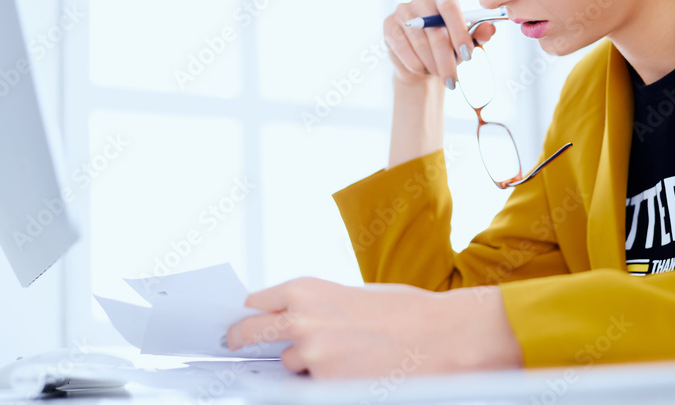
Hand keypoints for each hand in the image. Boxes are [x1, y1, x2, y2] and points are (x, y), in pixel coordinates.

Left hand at [225, 277, 522, 378]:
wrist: (439, 335)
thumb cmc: (404, 311)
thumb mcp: (351, 296)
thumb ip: (315, 308)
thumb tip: (289, 325)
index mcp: (306, 289)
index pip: (255, 302)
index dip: (250, 313)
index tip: (242, 321)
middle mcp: (300, 319)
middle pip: (248, 332)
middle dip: (240, 339)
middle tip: (236, 344)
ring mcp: (310, 355)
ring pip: (288, 363)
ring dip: (304, 362)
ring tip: (345, 353)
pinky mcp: (324, 384)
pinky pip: (313, 385)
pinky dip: (326, 379)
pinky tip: (355, 367)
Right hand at [383, 0, 496, 88]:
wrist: (421, 63)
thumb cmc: (448, 49)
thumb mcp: (467, 43)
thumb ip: (479, 34)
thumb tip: (489, 30)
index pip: (450, 6)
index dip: (459, 31)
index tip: (468, 55)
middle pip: (435, 29)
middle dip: (446, 59)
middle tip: (453, 79)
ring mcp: (403, 10)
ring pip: (419, 42)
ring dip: (432, 64)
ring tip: (440, 75)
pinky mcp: (389, 24)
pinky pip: (401, 47)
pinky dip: (414, 63)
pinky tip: (422, 70)